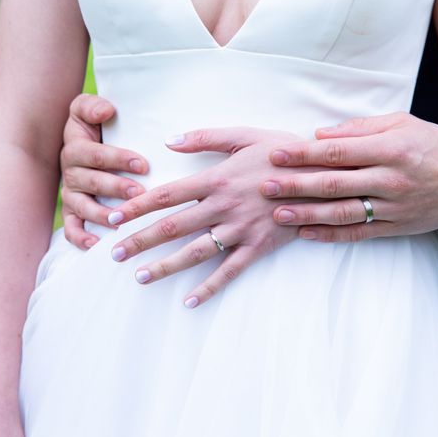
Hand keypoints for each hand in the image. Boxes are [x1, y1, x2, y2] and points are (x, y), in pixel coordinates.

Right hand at [60, 93, 149, 248]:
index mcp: (76, 147)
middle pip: (92, 182)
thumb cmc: (94, 125)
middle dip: (117, 188)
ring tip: (123, 220)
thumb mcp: (87, 108)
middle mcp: (71, 171)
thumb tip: (105, 111)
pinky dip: (80, 238)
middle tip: (140, 193)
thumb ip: (92, 106)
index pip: (96, 154)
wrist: (83, 140)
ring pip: (84, 206)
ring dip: (103, 214)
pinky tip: (96, 245)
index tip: (143, 164)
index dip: (119, 159)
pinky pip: (71, 227)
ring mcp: (71, 193)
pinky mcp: (72, 211)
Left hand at [106, 127, 318, 307]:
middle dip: (140, 240)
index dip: (136, 206)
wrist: (325, 174)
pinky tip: (189, 301)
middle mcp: (223, 207)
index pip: (166, 195)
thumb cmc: (283, 152)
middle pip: (173, 227)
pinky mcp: (258, 247)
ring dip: (165, 266)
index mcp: (217, 179)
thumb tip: (169, 140)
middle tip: (113, 253)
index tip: (112, 217)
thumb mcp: (246, 134)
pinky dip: (209, 288)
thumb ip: (205, 137)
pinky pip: (230, 271)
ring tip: (140, 276)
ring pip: (195, 253)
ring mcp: (241, 230)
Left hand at [260, 112, 437, 241]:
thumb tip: (320, 134)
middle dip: (297, 185)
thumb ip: (359, 128)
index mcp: (392, 149)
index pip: (339, 152)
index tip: (276, 154)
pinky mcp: (395, 228)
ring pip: (343, 213)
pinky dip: (330, 235)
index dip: (304, 154)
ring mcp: (394, 208)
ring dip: (307, 214)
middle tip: (265, 185)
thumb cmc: (430, 146)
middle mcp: (392, 180)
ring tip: (278, 214)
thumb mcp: (401, 124)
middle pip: (335, 184)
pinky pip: (358, 234)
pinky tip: (305, 233)